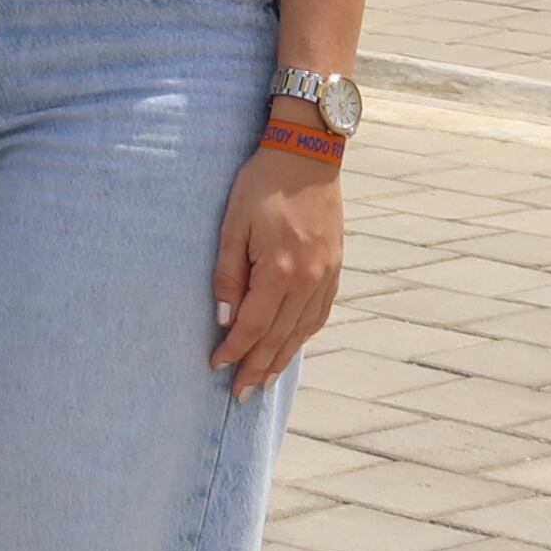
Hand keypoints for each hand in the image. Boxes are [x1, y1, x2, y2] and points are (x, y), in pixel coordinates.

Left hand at [212, 137, 344, 392]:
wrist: (307, 156)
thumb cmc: (262, 184)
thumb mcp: (233, 223)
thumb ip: (228, 274)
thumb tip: (224, 318)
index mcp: (279, 270)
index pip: (253, 326)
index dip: (234, 350)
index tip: (217, 367)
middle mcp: (307, 280)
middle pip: (279, 338)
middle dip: (257, 368)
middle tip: (240, 395)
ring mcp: (325, 276)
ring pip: (301, 332)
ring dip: (281, 360)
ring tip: (263, 382)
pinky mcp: (334, 269)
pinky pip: (319, 315)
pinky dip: (303, 337)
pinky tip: (290, 348)